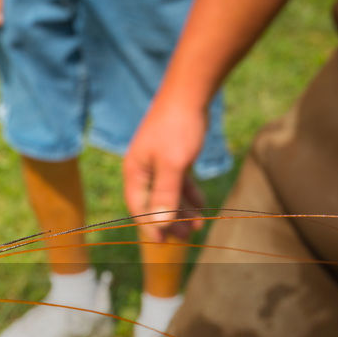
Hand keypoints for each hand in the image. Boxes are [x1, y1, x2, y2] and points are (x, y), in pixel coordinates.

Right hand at [123, 94, 208, 240]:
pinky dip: (188, 195)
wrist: (190, 92)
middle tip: (186, 238)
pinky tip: (202, 205)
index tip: (162, 244)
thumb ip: (165, 194)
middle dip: (168, 221)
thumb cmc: (178, 127)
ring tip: (198, 226)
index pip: (139, 207)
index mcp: (135, 172)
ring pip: (168, 194)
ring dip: (182, 211)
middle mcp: (143, 169)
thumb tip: (158, 223)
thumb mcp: (173, 164)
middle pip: (153, 203)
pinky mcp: (172, 156)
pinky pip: (178, 183)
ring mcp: (158, 162)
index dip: (149, 226)